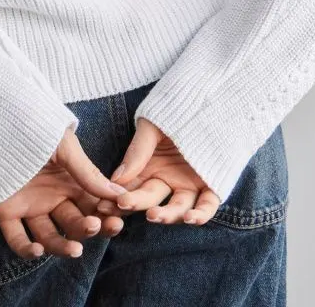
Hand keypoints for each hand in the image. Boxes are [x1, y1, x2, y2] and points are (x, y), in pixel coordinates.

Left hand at [0, 126, 129, 258]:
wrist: (0, 118)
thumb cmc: (37, 127)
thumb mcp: (66, 147)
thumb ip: (88, 172)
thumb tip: (119, 194)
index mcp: (71, 183)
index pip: (94, 208)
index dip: (106, 216)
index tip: (115, 220)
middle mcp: (53, 198)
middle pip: (75, 224)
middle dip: (88, 229)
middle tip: (95, 225)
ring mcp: (31, 207)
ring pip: (50, 237)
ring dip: (63, 246)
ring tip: (75, 249)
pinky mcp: (8, 212)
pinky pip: (17, 238)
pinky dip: (27, 250)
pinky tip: (38, 249)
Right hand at [93, 117, 221, 224]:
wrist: (207, 96)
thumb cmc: (174, 108)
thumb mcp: (151, 125)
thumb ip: (137, 151)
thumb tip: (117, 178)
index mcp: (147, 167)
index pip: (129, 188)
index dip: (116, 197)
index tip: (102, 204)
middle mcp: (166, 180)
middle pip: (149, 199)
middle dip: (135, 203)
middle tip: (123, 204)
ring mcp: (188, 185)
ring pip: (177, 208)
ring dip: (166, 215)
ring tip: (154, 215)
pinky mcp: (211, 185)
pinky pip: (207, 206)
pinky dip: (199, 215)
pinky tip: (190, 218)